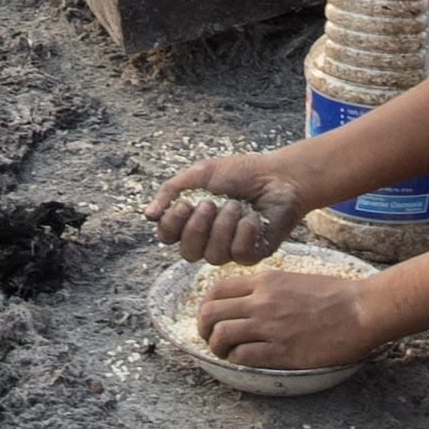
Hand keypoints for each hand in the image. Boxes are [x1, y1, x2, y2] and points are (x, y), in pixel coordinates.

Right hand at [149, 155, 311, 267]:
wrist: (279, 176)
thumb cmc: (241, 172)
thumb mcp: (202, 173)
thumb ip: (172, 191)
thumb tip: (148, 214)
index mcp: (191, 220)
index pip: (167, 237)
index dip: (172, 226)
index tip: (185, 204)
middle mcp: (207, 240)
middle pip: (187, 253)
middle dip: (197, 228)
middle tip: (211, 203)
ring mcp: (229, 250)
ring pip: (213, 256)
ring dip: (223, 226)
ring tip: (237, 205)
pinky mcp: (251, 255)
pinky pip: (238, 254)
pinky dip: (244, 231)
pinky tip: (253, 217)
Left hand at [187, 253, 375, 373]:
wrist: (360, 309)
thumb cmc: (333, 295)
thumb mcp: (292, 279)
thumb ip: (267, 289)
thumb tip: (245, 302)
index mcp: (264, 281)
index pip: (216, 290)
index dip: (206, 307)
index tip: (211, 319)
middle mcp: (262, 301)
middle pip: (211, 313)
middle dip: (204, 329)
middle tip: (211, 339)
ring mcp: (271, 326)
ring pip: (221, 335)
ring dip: (217, 348)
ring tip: (225, 354)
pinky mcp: (282, 351)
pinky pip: (243, 356)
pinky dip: (237, 360)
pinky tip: (244, 361)